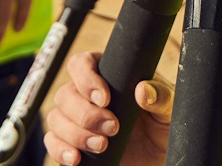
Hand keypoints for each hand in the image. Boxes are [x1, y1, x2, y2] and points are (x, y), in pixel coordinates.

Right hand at [44, 51, 171, 165]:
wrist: (157, 154)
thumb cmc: (162, 122)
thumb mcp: (168, 108)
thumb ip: (160, 96)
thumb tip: (143, 91)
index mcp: (106, 74)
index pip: (81, 64)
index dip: (86, 79)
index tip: (104, 99)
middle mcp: (85, 94)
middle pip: (65, 95)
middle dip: (86, 114)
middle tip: (112, 127)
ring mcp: (76, 119)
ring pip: (56, 119)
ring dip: (75, 133)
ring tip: (102, 145)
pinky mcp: (71, 143)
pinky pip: (53, 142)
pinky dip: (60, 150)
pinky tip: (76, 158)